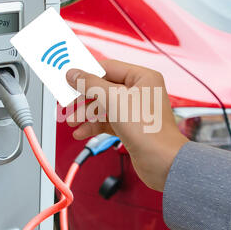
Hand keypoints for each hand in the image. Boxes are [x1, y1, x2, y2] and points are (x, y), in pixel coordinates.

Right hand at [65, 59, 187, 191]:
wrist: (162, 163)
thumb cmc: (150, 131)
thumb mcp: (114, 101)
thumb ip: (91, 84)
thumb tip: (74, 74)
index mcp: (142, 77)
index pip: (108, 67)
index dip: (87, 73)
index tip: (70, 79)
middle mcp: (140, 91)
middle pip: (103, 88)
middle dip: (84, 98)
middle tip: (68, 103)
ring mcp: (135, 110)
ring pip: (104, 106)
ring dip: (86, 114)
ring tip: (73, 122)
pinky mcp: (131, 126)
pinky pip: (108, 121)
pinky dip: (94, 126)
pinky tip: (82, 132)